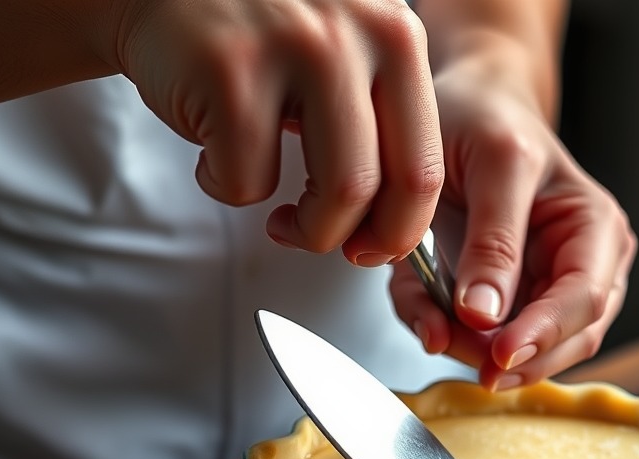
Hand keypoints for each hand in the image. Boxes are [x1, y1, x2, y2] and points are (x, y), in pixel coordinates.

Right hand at [113, 0, 443, 258]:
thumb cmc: (253, 38)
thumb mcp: (342, 54)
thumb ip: (379, 121)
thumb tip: (397, 231)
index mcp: (396, 37)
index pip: (426, 166)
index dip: (402, 229)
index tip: (374, 246)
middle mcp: (356, 33)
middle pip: (391, 188)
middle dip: (360, 240)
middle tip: (327, 242)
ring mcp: (294, 47)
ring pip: (337, 195)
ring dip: (306, 230)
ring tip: (280, 218)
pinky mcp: (228, 69)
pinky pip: (249, 182)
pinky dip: (225, 187)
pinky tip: (212, 153)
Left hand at [388, 59, 635, 388]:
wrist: (466, 111)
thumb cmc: (490, 120)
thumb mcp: (496, 162)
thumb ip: (494, 241)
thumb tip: (484, 315)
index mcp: (596, 230)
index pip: (584, 300)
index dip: (544, 335)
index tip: (499, 353)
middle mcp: (584, 268)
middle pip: (564, 341)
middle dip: (511, 357)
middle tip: (463, 357)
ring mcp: (547, 293)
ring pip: (525, 354)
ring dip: (476, 353)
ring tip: (436, 331)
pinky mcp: (508, 307)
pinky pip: (482, 341)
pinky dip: (452, 337)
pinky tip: (430, 322)